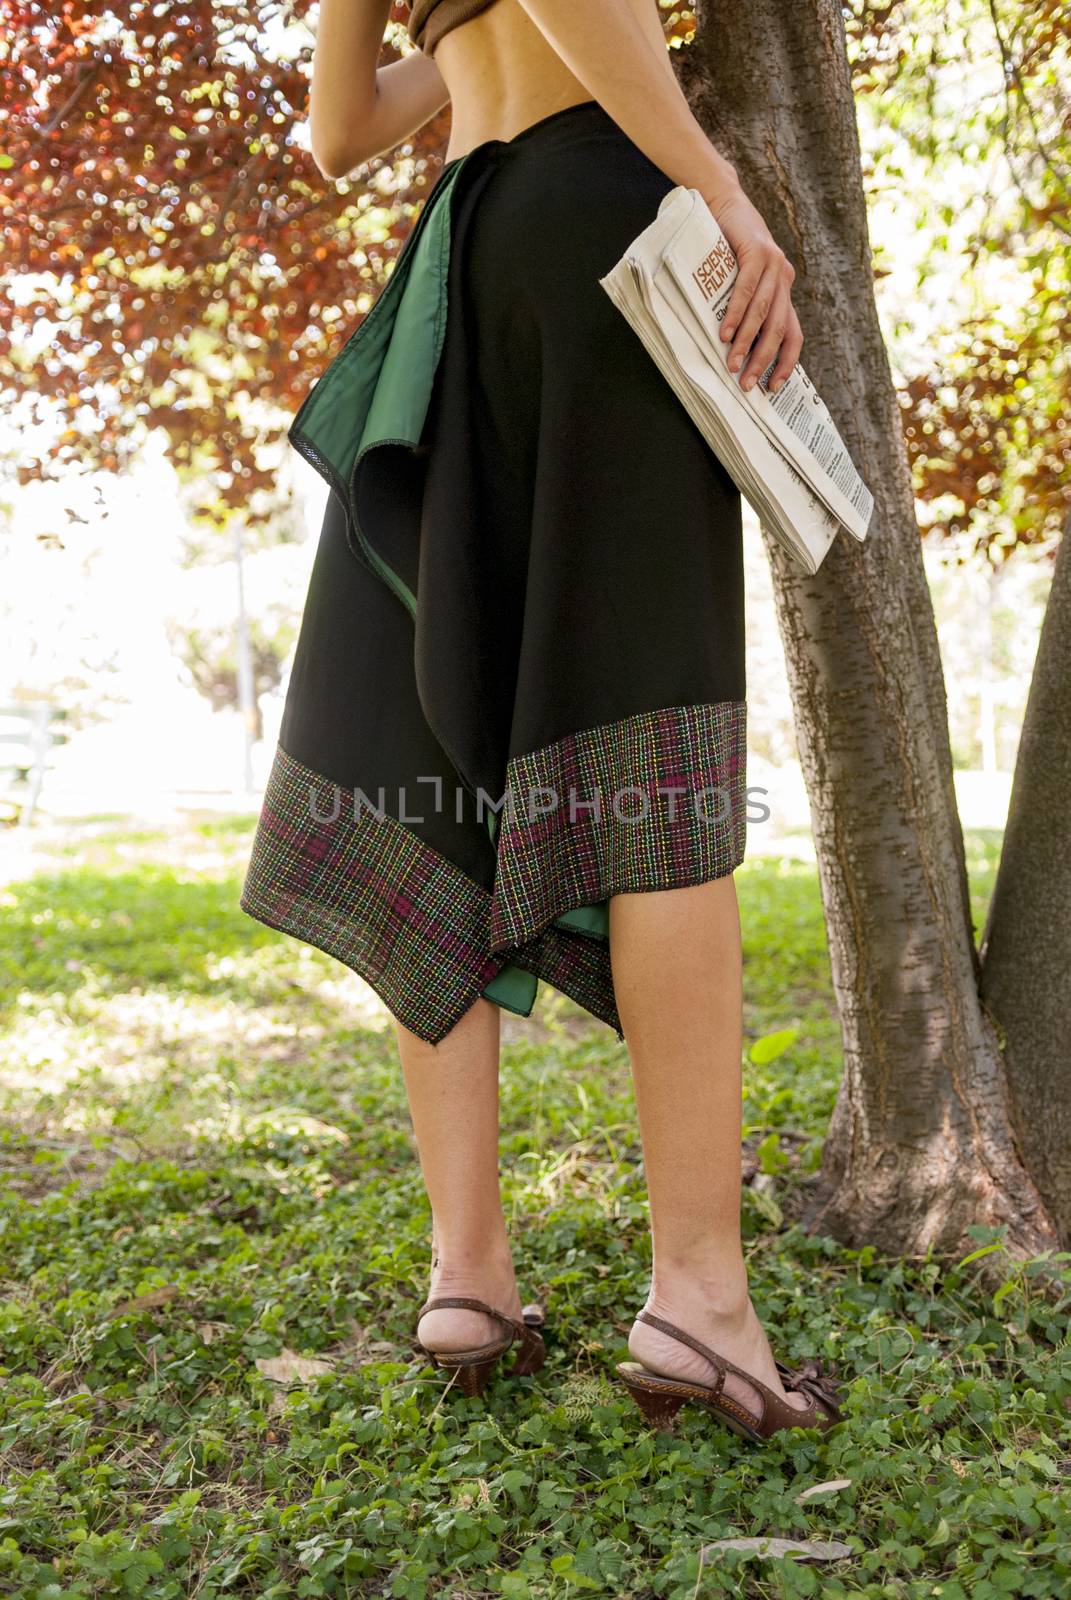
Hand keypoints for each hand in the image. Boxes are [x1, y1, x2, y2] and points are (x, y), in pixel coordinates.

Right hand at [700, 185, 802, 394]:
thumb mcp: (742, 280)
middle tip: (745, 384)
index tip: (773, 387)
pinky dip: (737, 313)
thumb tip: (735, 347)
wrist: (724, 204)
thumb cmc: (728, 248)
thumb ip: (747, 306)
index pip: (793, 334)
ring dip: (747, 341)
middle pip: (779, 328)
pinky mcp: (757, 251)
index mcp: (784, 291)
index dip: (786, 362)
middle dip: (762, 360)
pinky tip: (727, 332)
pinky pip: (748, 289)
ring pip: (764, 312)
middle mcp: (784, 279)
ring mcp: (773, 264)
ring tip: (732, 362)